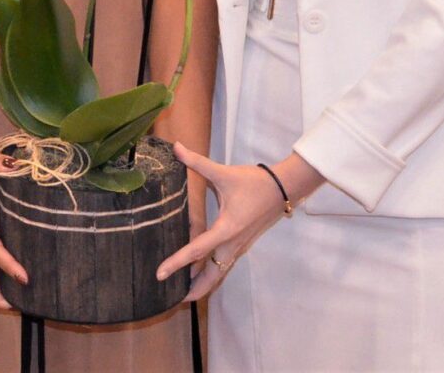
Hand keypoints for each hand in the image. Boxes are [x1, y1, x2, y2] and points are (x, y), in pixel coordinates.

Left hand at [156, 142, 291, 301]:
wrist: (283, 188)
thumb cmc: (254, 181)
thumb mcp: (223, 173)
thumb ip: (197, 162)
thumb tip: (176, 147)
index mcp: (226, 229)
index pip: (196, 251)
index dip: (176, 263)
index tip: (160, 275)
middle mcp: (232, 244)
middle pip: (211, 276)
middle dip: (192, 289)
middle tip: (171, 297)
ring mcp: (239, 246)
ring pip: (219, 273)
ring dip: (202, 283)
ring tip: (183, 290)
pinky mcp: (243, 244)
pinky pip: (225, 265)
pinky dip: (212, 273)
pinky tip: (201, 270)